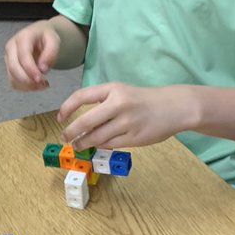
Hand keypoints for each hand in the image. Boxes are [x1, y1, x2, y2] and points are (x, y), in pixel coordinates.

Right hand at [4, 21, 61, 90]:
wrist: (39, 35)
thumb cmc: (46, 38)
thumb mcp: (54, 40)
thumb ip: (51, 53)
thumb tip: (43, 69)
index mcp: (22, 37)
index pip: (23, 56)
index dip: (30, 69)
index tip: (41, 79)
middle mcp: (11, 47)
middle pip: (13, 68)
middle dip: (27, 80)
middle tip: (43, 84)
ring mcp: (8, 58)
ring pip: (12, 77)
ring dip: (27, 86)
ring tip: (42, 85)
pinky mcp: (9, 68)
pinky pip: (13, 82)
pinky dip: (24, 87)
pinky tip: (36, 85)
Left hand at [58, 83, 199, 148]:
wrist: (174, 107)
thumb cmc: (144, 99)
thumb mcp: (122, 92)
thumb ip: (102, 102)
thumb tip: (79, 121)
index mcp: (113, 89)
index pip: (81, 96)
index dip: (66, 108)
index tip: (60, 118)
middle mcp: (118, 104)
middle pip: (85, 122)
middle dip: (71, 132)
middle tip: (65, 138)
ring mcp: (127, 123)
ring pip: (96, 137)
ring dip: (83, 143)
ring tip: (78, 145)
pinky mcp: (134, 138)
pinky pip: (110, 144)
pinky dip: (100, 145)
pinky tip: (97, 145)